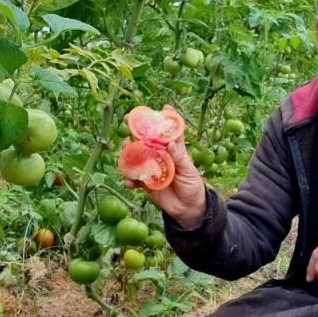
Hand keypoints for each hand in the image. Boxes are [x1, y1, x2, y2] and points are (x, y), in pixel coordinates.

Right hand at [124, 106, 205, 228]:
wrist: (188, 210)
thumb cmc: (192, 186)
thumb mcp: (189, 171)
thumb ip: (180, 158)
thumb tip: (172, 143)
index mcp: (174, 150)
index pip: (170, 131)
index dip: (167, 118)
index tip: (163, 106)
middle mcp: (160, 156)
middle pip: (146, 140)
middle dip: (136, 130)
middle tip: (128, 121)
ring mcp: (151, 169)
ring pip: (136, 156)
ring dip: (128, 152)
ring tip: (125, 149)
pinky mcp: (146, 183)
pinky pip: (134, 178)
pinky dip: (130, 179)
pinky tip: (129, 182)